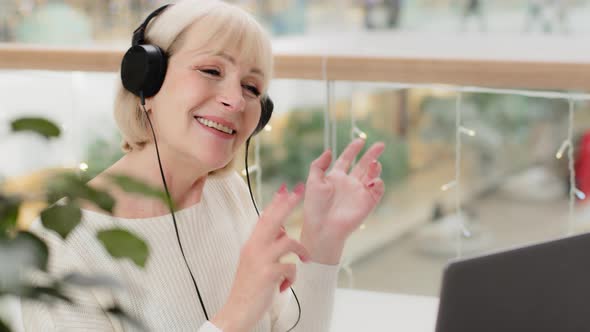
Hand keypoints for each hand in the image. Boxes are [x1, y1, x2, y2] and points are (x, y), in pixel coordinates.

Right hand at [211, 184, 309, 331]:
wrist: (237, 311)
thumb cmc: (249, 288)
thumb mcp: (256, 262)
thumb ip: (267, 246)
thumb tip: (284, 232)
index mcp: (251, 244)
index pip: (264, 218)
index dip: (276, 203)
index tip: (286, 188)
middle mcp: (254, 248)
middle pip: (274, 220)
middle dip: (288, 204)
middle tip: (300, 191)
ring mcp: (261, 260)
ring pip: (288, 241)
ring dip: (301, 250)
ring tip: (305, 259)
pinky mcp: (268, 273)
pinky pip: (291, 267)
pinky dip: (292, 277)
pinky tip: (285, 285)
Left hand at [301, 138, 384, 263]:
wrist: (322, 228)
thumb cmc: (315, 207)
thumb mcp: (313, 182)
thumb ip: (318, 165)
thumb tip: (329, 150)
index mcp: (335, 178)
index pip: (347, 160)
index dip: (353, 149)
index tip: (359, 140)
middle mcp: (349, 184)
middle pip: (363, 165)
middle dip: (372, 154)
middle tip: (380, 144)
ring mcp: (359, 193)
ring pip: (372, 175)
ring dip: (375, 167)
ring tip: (374, 163)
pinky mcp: (367, 203)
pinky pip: (377, 190)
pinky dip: (378, 183)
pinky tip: (373, 180)